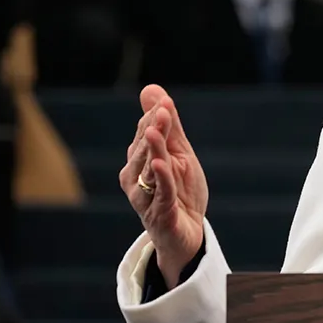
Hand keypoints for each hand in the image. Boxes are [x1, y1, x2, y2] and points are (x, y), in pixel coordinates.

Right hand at [119, 85, 207, 288]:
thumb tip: (151, 90)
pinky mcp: (159, 214)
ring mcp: (145, 197)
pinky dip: (162, 179)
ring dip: (153, 150)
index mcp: (138, 161)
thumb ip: (168, 125)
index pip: (145, 134)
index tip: (165, 101)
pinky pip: (160, 194)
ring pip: (149, 170)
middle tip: (163, 111)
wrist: (187, 232)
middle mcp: (135, 178)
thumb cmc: (179, 190)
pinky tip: (162, 164)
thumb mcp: (178, 153)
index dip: (156, 117)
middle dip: (154, 129)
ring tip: (156, 132)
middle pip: (144, 149)